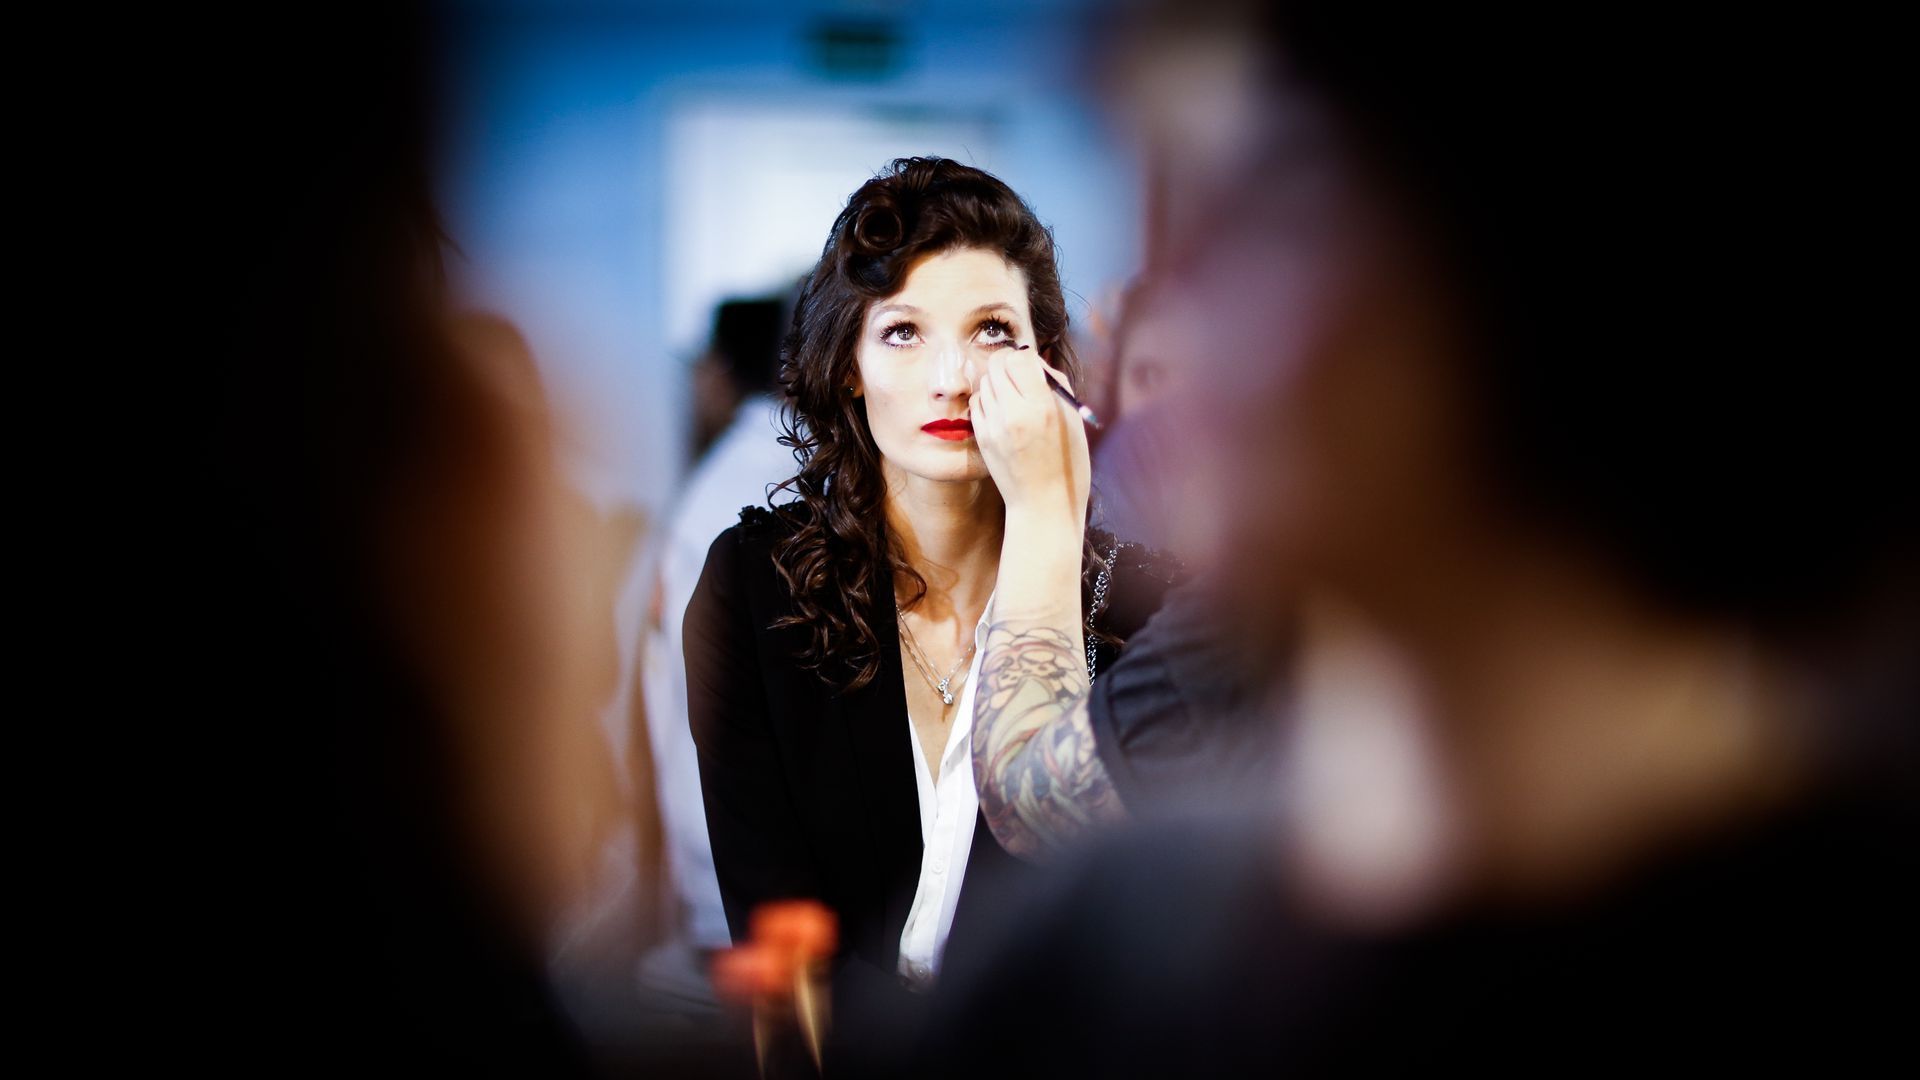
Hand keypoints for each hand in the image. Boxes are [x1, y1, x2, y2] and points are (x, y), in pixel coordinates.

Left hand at [970, 345, 1091, 523]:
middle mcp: (1015, 414)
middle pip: (998, 365)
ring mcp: (994, 427)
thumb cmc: (1067, 462)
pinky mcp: (982, 437)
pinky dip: (988, 400)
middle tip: (1019, 374)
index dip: (1025, 357)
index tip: (1031, 365)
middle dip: (1008, 364)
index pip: (1020, 360)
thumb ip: (1056, 385)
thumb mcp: (1073, 421)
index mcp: (1042, 408)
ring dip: (998, 382)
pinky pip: (977, 403)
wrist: (1043, 505)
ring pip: (986, 382)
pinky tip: (1002, 411)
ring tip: (1014, 396)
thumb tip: (1034, 360)